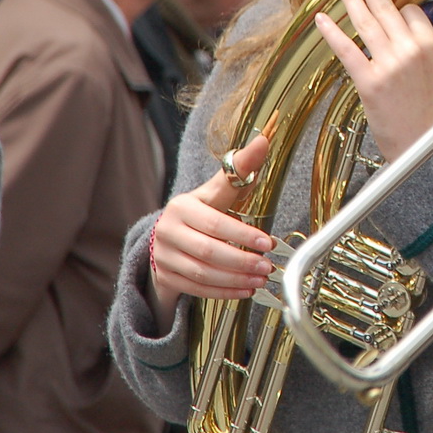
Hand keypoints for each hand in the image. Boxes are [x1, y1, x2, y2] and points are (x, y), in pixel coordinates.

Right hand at [149, 133, 275, 330]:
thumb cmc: (203, 211)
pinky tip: (246, 290)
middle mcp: (167, 231)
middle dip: (242, 261)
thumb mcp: (218, 190)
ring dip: (236, 279)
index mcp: (182, 206)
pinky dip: (224, 292)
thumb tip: (263, 140)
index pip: (215, 223)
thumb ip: (240, 168)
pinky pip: (197, 289)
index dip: (243, 234)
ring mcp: (163, 256)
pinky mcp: (164, 277)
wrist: (171, 237)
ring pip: (203, 273)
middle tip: (268, 266)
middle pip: (208, 251)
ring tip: (261, 278)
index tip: (269, 242)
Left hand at [314, 0, 432, 161]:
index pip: (411, 11)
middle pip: (387, 8)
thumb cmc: (431, 115)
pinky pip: (347, 50)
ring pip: (366, 22)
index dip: (397, 6)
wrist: (423, 148)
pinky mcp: (368, 82)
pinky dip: (333, 33)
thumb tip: (404, 27)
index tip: (387, 2)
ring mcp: (389, 65)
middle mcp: (411, 50)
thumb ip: (422, 49)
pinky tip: (322, 19)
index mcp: (431, 46)